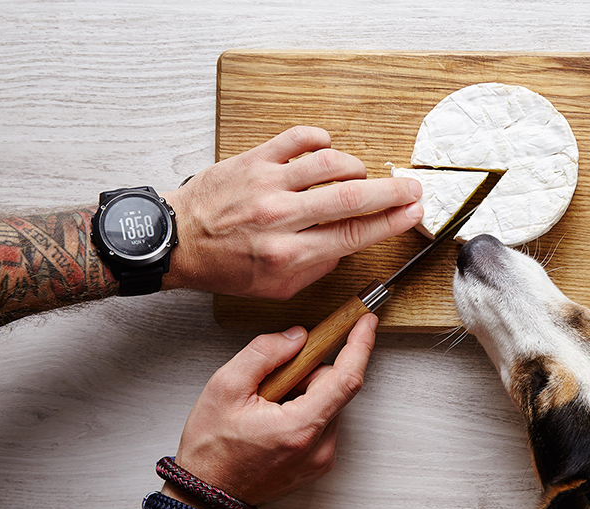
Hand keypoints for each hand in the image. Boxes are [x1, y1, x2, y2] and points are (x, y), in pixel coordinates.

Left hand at [161, 126, 422, 298]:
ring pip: (330, 163)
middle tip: (411, 188)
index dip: (391, 222)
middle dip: (391, 192)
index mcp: (288, 254)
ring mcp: (266, 183)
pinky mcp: (252, 159)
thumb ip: (318, 268)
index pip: (354, 234)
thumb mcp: (275, 288)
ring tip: (360, 176)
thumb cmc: (225, 266)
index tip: (412, 213)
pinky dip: (321, 140)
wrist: (177, 241)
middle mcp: (280, 217)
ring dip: (356, 168)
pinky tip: (326, 150)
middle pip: (352, 197)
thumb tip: (348, 243)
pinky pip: (298, 139)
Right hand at [167, 314, 378, 505]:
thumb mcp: (225, 387)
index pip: (346, 379)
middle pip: (335, 388)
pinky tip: (275, 420)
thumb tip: (298, 336)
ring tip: (268, 407)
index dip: (360, 346)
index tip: (367, 322)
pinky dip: (305, 411)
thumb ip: (265, 353)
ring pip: (330, 404)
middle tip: (273, 381)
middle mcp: (319, 447)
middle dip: (309, 373)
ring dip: (306, 393)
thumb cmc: (210, 449)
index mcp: (300, 427)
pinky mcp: (319, 464)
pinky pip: (324, 422)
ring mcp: (322, 459)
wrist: (207, 497)